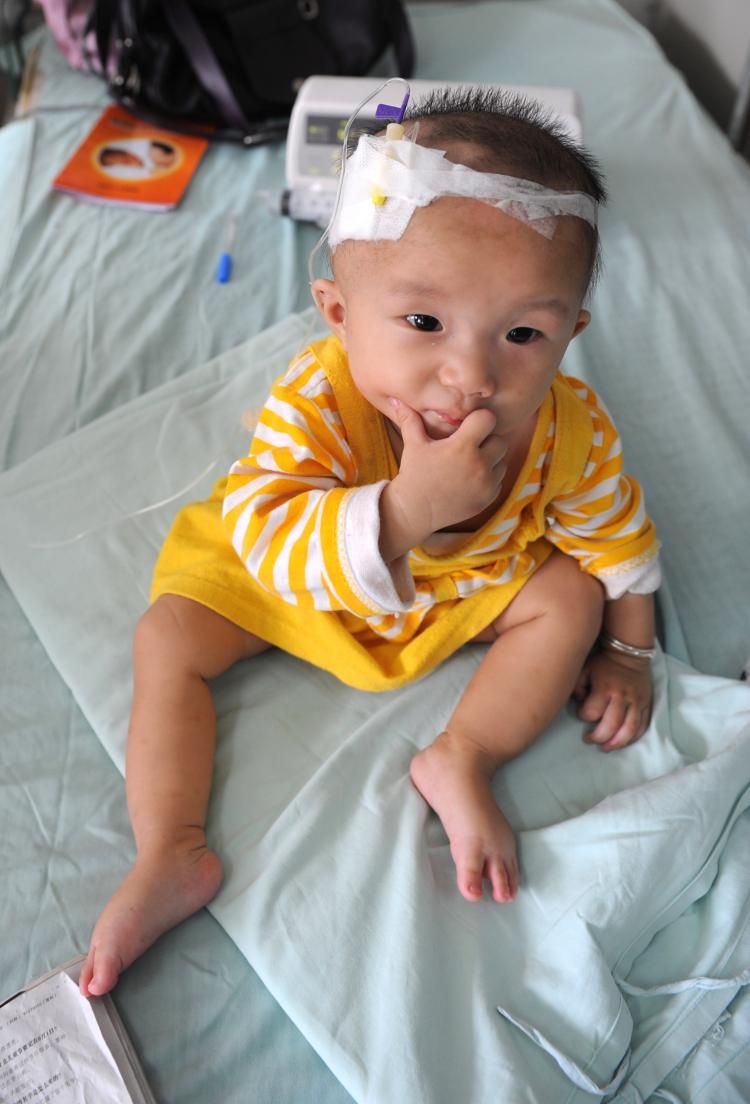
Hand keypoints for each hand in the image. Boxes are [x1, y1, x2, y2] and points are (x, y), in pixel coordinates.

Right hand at [381, 398, 507, 554]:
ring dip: (491, 459)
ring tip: (470, 462)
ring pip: (502, 460)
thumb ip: (410, 419)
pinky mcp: (489, 498)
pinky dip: (490, 477)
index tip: (468, 426)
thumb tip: (395, 398)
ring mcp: (486, 483)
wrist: (415, 511)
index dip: (479, 420)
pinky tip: (471, 478)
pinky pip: (499, 479)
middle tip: (469, 445)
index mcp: (462, 447)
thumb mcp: (413, 445)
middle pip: (500, 440)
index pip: (488, 419)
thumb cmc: (414, 474)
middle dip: (487, 440)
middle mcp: (479, 464)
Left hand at [574, 650, 652, 751]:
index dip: (583, 716)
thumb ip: (577, 686)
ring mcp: (636, 702)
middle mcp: (622, 697)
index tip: (581, 713)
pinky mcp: (646, 704)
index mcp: (605, 688)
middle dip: (599, 737)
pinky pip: (642, 726)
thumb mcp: (584, 669)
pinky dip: (633, 738)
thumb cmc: (603, 663)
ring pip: (629, 730)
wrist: (629, 653)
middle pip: (611, 726)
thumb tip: (579, 702)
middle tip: (590, 740)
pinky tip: (622, 742)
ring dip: (617, 743)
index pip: (591, 712)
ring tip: (606, 748)